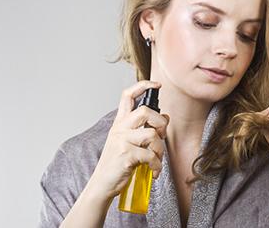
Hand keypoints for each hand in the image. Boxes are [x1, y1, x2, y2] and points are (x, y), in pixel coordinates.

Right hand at [88, 80, 169, 199]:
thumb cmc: (118, 163)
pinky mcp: (126, 156)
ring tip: (156, 159)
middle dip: (160, 123)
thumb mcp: (128, 142)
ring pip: (152, 135)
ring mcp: (121, 141)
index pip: (127, 95)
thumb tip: (165, 117)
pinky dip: (157, 165)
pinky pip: (150, 156)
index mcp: (120, 123)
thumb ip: (144, 129)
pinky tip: (154, 171)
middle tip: (161, 136)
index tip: (157, 84)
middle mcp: (119, 128)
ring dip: (160, 149)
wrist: (103, 184)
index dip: (143, 86)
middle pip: (145, 111)